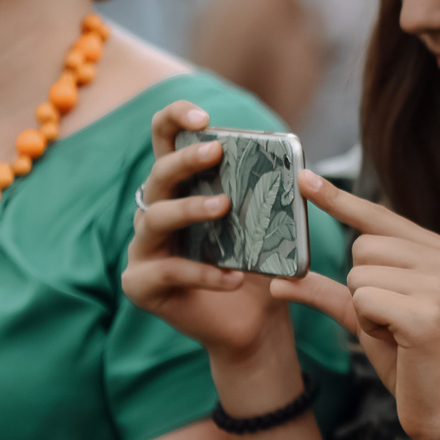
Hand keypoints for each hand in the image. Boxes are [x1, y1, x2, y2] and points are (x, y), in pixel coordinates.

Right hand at [122, 103, 290, 366]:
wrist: (255, 322)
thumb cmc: (258, 265)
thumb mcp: (267, 224)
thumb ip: (269, 194)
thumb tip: (298, 168)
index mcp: (180, 188)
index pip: (164, 140)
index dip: (175, 119)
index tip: (204, 116)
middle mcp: (154, 211)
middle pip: (158, 175)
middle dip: (186, 160)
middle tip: (217, 152)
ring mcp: (143, 247)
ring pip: (154, 219)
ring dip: (190, 209)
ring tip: (225, 208)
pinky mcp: (141, 283)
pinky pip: (169, 272)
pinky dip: (204, 273)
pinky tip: (233, 278)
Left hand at [277, 171, 439, 439]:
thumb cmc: (412, 361)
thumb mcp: (367, 318)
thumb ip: (328, 292)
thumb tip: (277, 281)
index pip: (380, 217)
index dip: (339, 200)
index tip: (303, 177)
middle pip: (362, 246)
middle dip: (361, 286)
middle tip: (393, 319)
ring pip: (359, 274)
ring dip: (365, 309)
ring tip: (399, 331)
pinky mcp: (428, 311)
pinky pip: (363, 300)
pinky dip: (369, 325)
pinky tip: (401, 341)